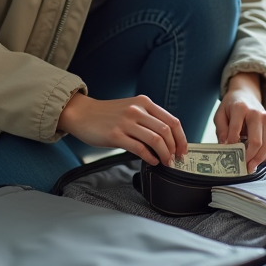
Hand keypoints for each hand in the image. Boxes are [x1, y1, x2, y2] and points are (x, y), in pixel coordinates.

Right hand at [58, 93, 186, 165]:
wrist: (81, 113)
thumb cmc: (106, 115)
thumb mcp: (131, 109)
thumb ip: (148, 119)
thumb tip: (167, 139)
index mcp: (144, 103)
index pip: (172, 121)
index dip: (181, 138)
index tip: (183, 150)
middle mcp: (137, 110)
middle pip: (167, 131)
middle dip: (175, 148)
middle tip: (176, 159)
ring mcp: (126, 122)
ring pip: (156, 140)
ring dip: (165, 154)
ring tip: (166, 162)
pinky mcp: (116, 135)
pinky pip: (140, 148)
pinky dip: (150, 157)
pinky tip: (152, 161)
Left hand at [214, 73, 265, 172]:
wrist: (246, 94)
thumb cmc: (231, 106)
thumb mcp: (220, 115)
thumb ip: (221, 130)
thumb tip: (225, 147)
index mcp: (241, 108)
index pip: (236, 131)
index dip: (232, 146)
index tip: (228, 156)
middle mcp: (258, 114)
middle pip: (257, 142)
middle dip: (250, 157)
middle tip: (244, 168)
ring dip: (259, 159)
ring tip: (250, 168)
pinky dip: (265, 155)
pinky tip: (257, 161)